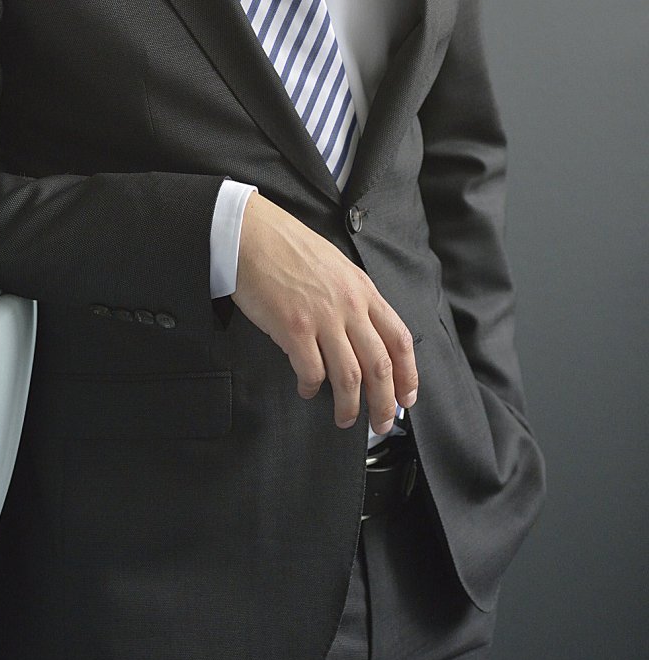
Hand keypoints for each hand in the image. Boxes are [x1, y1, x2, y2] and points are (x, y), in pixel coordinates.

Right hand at [230, 193, 417, 433]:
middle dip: (384, 403)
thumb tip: (362, 334)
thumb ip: (353, 298)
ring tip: (344, 419)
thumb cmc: (286, 247)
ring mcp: (323, 317)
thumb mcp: (335, 266)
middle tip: (380, 424)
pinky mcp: (294, 328)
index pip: (399, 340)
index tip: (406, 398)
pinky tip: (306, 388)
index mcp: (363, 290)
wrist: (251, 234)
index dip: (408, 375)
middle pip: (380, 366)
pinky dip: (311, 387)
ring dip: (350, 406)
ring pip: (350, 377)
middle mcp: (349, 305)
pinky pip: (312, 371)